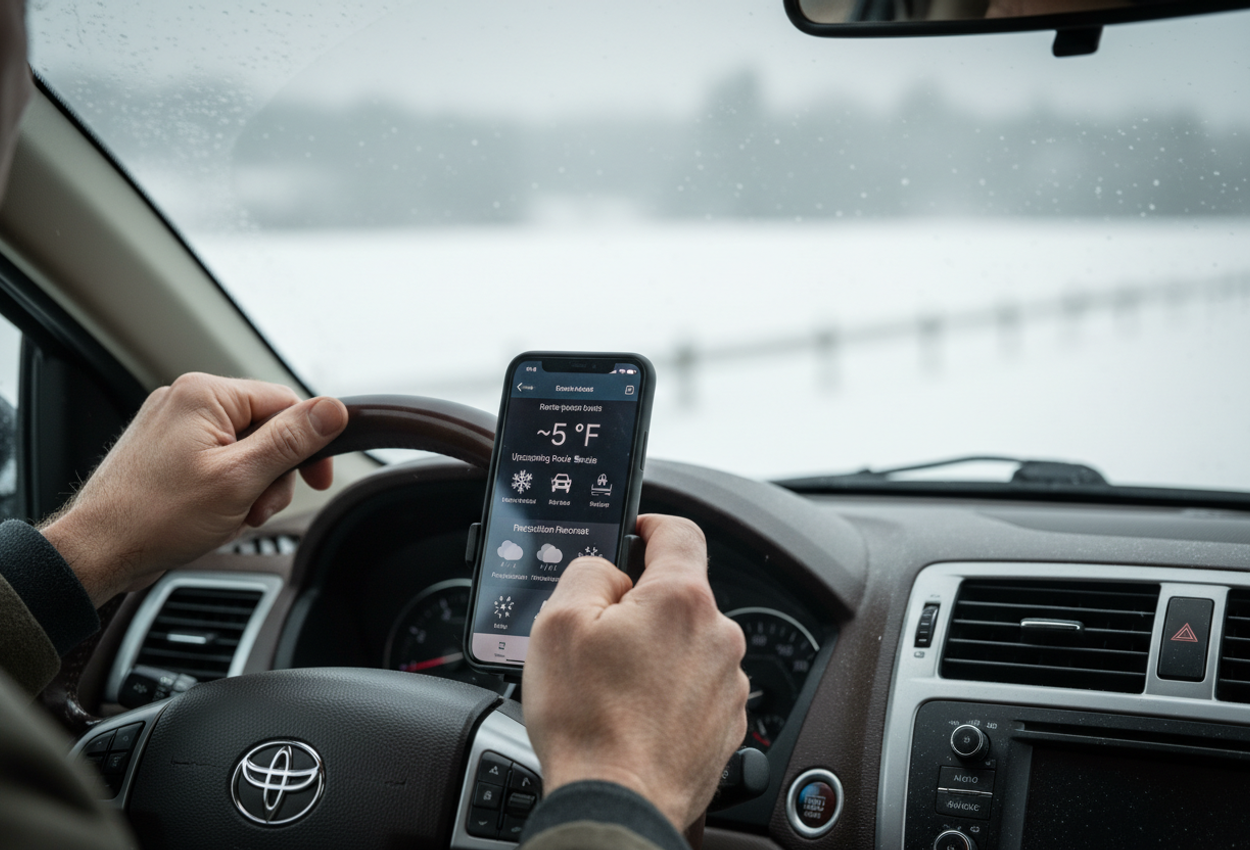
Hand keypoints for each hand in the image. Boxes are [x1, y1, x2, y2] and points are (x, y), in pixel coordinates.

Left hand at [39, 373, 347, 606]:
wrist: (97, 552)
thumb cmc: (156, 518)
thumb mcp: (240, 479)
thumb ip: (291, 440)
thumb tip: (333, 410)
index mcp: (205, 393)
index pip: (286, 402)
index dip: (308, 445)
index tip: (316, 480)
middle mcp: (186, 399)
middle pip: (266, 428)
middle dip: (271, 474)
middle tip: (256, 508)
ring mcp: (172, 425)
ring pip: (243, 449)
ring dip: (249, 487)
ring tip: (230, 516)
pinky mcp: (164, 450)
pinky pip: (217, 461)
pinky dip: (226, 489)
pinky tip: (214, 514)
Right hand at [522, 514, 748, 830]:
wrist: (617, 804)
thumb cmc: (587, 723)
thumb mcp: (558, 622)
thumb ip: (587, 571)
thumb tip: (608, 568)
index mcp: (681, 600)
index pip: (679, 532)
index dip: (649, 525)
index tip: (634, 533)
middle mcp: (717, 636)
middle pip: (678, 595)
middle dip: (639, 606)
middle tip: (596, 637)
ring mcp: (726, 683)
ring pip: (685, 643)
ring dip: (654, 651)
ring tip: (610, 686)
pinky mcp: (725, 722)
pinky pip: (694, 686)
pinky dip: (667, 691)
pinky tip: (632, 713)